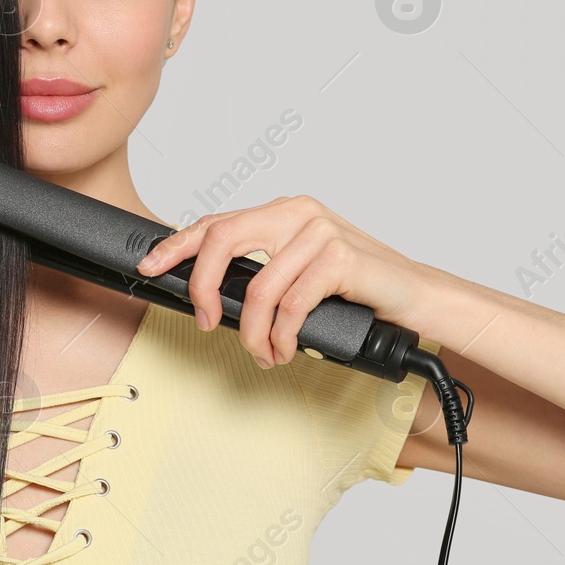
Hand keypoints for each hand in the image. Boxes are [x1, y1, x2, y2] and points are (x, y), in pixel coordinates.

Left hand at [134, 197, 430, 368]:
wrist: (414, 295)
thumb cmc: (356, 288)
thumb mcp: (301, 272)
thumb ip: (263, 270)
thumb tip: (211, 294)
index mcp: (283, 212)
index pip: (217, 222)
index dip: (176, 244)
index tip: (151, 266)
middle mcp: (298, 213)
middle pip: (223, 240)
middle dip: (202, 287)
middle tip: (206, 323)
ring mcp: (320, 232)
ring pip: (258, 288)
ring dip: (253, 332)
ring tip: (264, 352)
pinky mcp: (340, 258)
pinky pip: (291, 305)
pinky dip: (284, 335)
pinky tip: (287, 348)